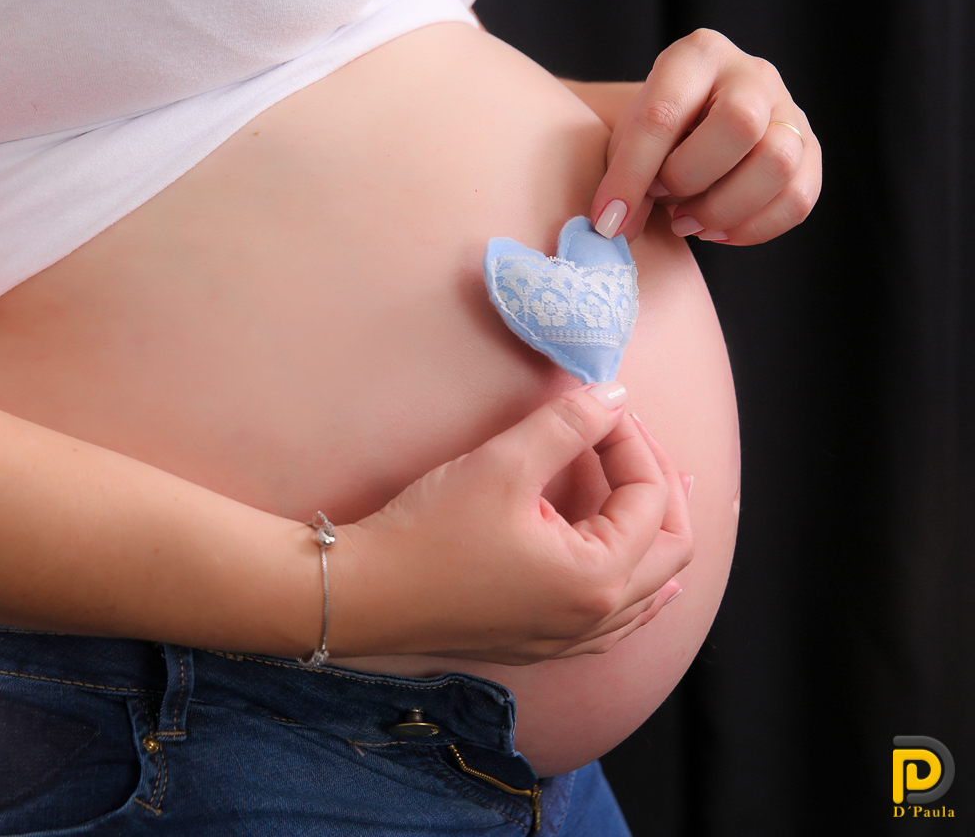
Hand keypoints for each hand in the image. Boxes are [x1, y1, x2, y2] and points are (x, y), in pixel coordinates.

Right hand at [332, 383, 691, 664]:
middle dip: (658, 482)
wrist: (366, 593)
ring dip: (656, 533)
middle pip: (671, 546)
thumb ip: (569, 425)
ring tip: (661, 492)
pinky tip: (639, 577)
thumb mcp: (505, 464)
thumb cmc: (430, 532)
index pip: (649, 496)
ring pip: (649, 588)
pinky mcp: (542, 642)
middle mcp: (597, 617)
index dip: (632, 438)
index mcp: (599, 576)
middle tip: (629, 437)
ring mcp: (571, 638)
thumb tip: (612, 395)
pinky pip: (618, 619)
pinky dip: (638, 585)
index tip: (599, 403)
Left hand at [591, 29, 820, 245]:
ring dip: (725, 209)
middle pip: (741, 124)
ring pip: (779, 163)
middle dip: (691, 178)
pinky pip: (798, 199)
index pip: (665, 114)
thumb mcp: (624, 143)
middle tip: (663, 200)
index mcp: (696, 56)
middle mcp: (752, 74)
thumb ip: (620, 179)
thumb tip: (622, 226)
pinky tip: (717, 231)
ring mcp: (789, 111)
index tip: (609, 219)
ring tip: (688, 222)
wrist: (692, 130)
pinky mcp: (809, 152)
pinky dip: (754, 228)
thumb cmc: (655, 136)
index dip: (632, 175)